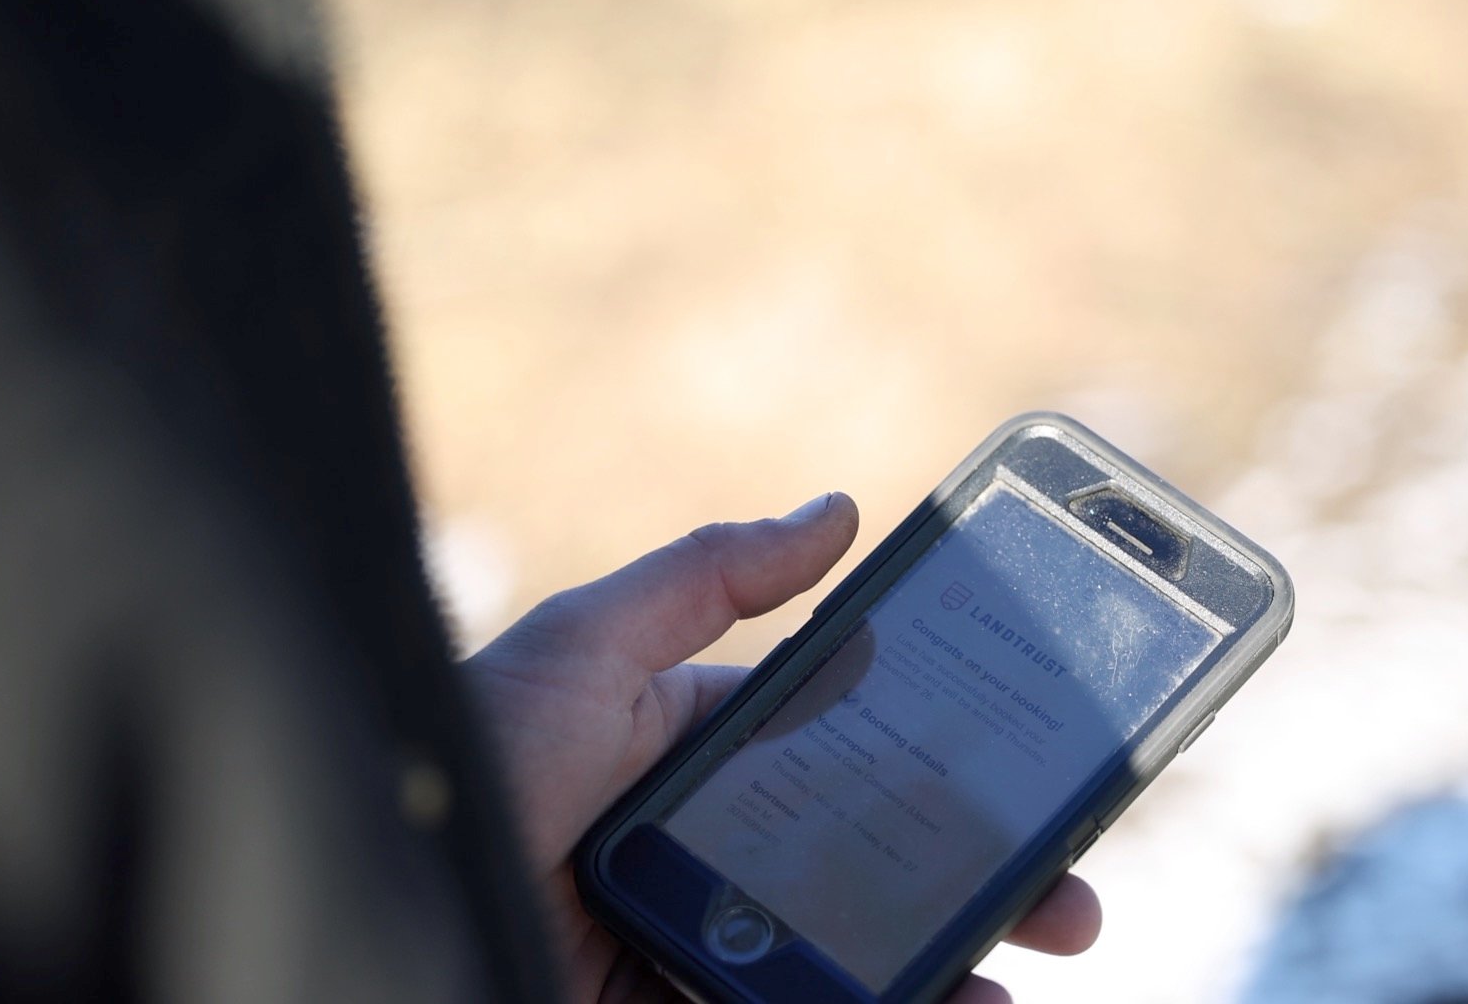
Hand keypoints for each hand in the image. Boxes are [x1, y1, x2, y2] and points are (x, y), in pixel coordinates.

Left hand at [465, 493, 1102, 1003]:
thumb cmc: (479, 751)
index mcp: (693, 750)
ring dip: (950, 965)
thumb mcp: (588, 642)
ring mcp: (700, 940)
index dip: (944, 769)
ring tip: (1021, 969)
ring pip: (850, 954)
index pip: (849, 756)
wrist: (396, 900)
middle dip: (980, 882)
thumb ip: (708, 581)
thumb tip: (837, 510)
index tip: (1030, 776)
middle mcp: (707, 849)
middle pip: (872, 866)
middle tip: (1070, 905)